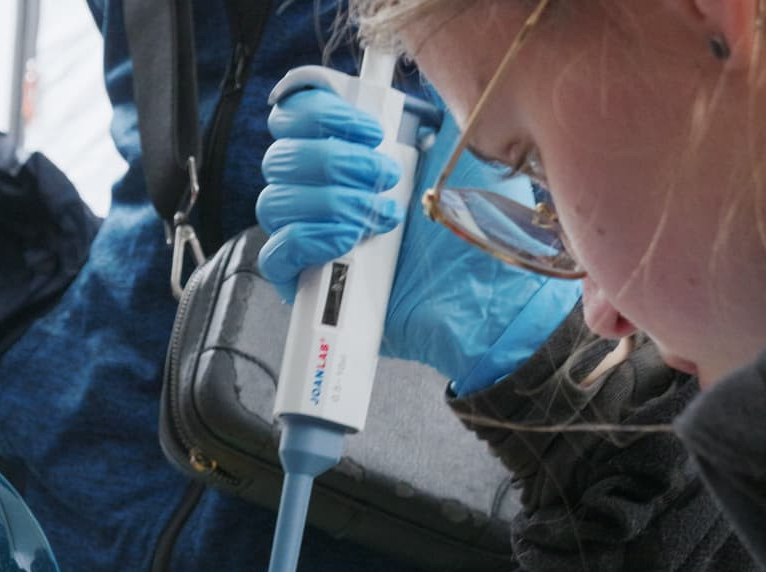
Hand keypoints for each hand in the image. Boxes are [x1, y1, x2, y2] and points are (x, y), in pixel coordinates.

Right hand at [257, 85, 577, 392]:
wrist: (493, 307)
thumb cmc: (487, 236)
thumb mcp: (463, 152)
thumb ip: (425, 106)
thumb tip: (395, 70)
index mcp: (357, 154)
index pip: (298, 112)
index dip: (318, 109)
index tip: (369, 126)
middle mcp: (330, 193)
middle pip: (281, 152)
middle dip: (333, 159)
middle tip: (385, 179)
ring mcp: (316, 239)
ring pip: (274, 198)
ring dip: (328, 201)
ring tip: (380, 219)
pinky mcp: (309, 286)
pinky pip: (273, 252)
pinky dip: (308, 238)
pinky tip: (348, 242)